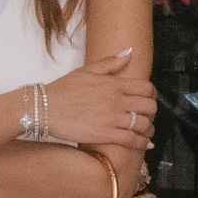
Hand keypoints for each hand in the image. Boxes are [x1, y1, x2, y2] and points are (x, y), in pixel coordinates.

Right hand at [37, 50, 155, 152]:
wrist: (45, 108)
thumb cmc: (63, 89)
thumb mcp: (87, 71)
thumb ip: (110, 63)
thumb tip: (129, 52)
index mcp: (114, 84)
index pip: (146, 88)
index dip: (152, 95)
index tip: (149, 99)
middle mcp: (117, 101)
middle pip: (149, 107)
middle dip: (152, 112)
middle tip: (147, 116)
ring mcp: (112, 118)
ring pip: (143, 124)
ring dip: (149, 129)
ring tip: (147, 132)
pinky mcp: (105, 134)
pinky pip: (131, 140)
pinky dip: (142, 143)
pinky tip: (145, 145)